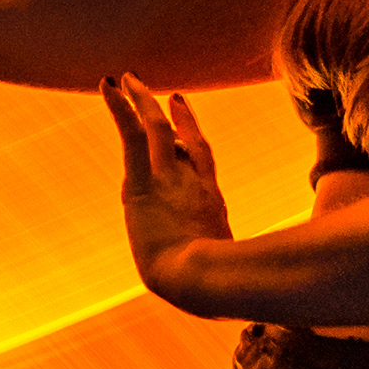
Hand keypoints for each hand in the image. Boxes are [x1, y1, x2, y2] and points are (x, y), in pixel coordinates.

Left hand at [105, 72, 233, 310]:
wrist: (199, 284)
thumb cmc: (216, 290)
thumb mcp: (230, 276)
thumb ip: (245, 270)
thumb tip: (260, 283)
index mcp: (210, 202)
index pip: (201, 157)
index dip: (191, 132)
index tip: (181, 111)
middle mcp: (191, 183)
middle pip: (183, 138)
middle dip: (169, 115)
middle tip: (159, 93)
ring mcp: (169, 179)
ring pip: (154, 128)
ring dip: (140, 101)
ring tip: (126, 78)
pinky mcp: (144, 182)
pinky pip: (131, 134)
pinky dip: (119, 107)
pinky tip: (108, 85)